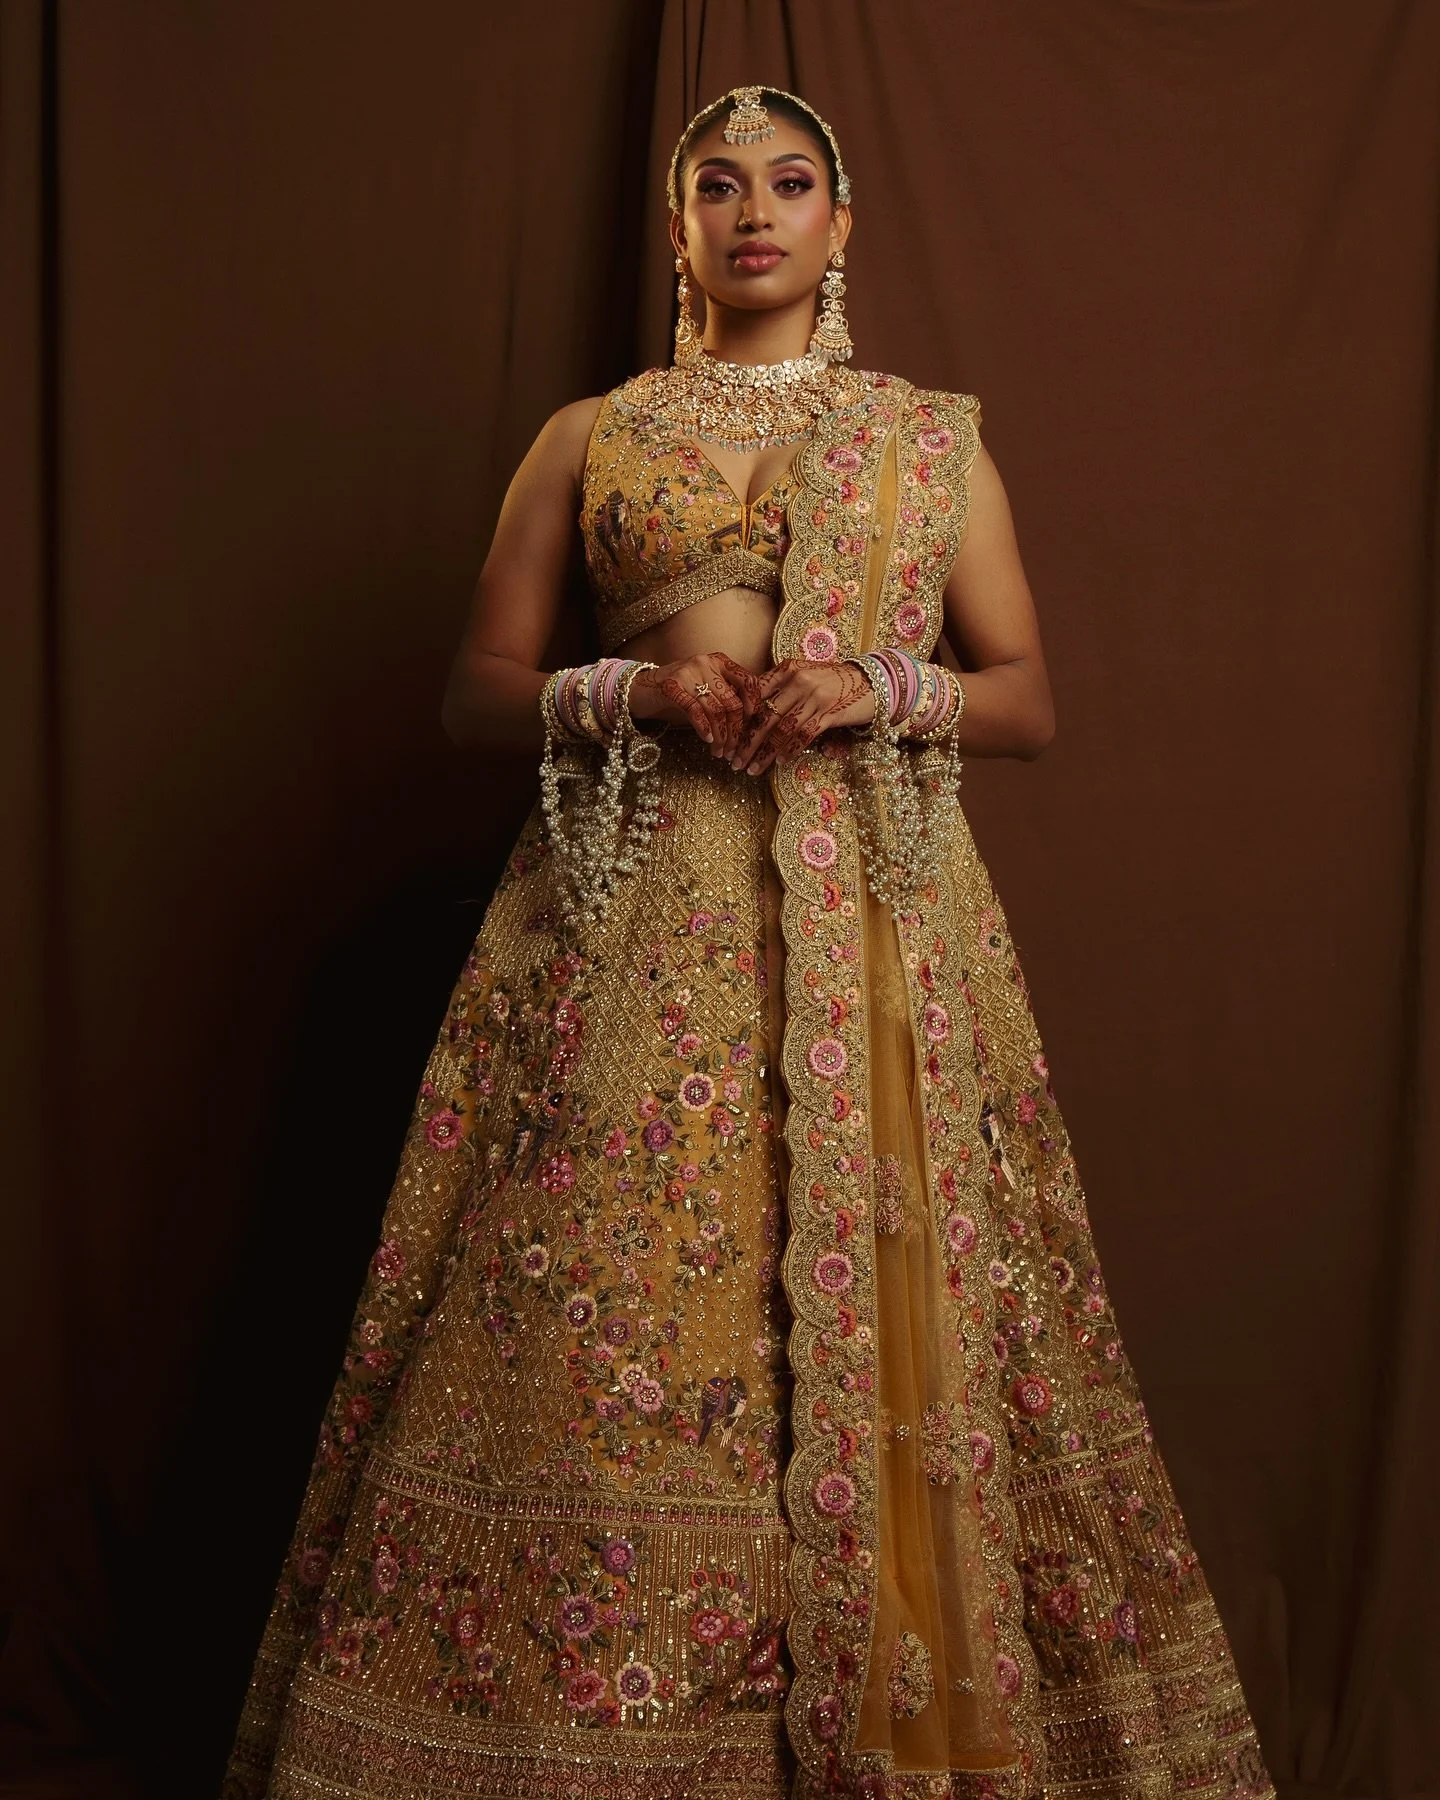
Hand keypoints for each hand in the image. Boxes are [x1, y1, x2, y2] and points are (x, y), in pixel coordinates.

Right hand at [629, 652, 762, 761]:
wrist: (640, 687)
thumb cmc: (679, 690)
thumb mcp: (705, 684)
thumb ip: (725, 693)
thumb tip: (750, 719)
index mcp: (718, 661)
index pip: (747, 680)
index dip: (753, 704)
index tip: (750, 724)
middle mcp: (705, 663)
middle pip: (731, 702)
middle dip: (734, 731)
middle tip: (732, 750)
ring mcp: (687, 674)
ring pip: (715, 711)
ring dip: (720, 736)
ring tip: (719, 752)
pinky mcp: (672, 687)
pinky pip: (695, 711)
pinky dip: (704, 728)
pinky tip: (707, 739)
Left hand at [732, 658, 876, 775]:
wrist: (871, 681)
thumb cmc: (832, 681)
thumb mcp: (804, 674)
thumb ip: (779, 687)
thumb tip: (751, 710)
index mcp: (787, 669)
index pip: (756, 694)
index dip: (740, 718)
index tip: (729, 738)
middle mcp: (799, 681)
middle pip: (766, 716)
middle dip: (747, 742)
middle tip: (735, 760)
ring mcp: (815, 698)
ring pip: (782, 730)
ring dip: (765, 753)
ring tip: (753, 768)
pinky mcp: (830, 713)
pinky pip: (804, 735)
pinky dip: (790, 750)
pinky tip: (780, 762)